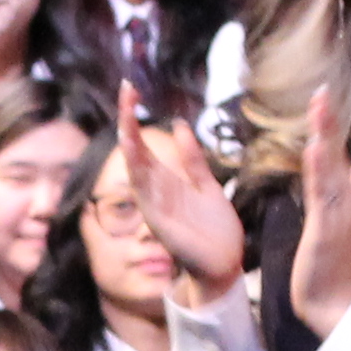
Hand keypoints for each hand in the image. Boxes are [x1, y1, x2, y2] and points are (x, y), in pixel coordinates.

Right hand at [120, 87, 246, 300]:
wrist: (224, 264)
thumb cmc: (214, 228)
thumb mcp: (206, 184)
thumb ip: (192, 158)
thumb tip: (178, 125)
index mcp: (166, 181)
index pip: (143, 143)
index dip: (135, 116)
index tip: (131, 88)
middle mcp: (154, 191)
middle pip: (133, 149)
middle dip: (128, 119)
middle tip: (126, 87)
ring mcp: (155, 206)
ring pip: (136, 168)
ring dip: (130, 141)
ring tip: (126, 113)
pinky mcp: (160, 221)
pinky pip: (146, 192)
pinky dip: (138, 171)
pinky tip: (134, 150)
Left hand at [285, 80, 350, 340]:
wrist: (332, 304)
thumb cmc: (332, 265)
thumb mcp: (340, 224)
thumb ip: (347, 196)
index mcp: (348, 199)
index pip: (338, 156)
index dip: (330, 127)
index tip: (323, 98)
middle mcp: (348, 201)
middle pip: (337, 154)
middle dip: (328, 122)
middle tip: (321, 91)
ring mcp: (340, 214)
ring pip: (331, 168)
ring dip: (325, 138)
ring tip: (318, 108)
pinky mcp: (328, 229)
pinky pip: (322, 195)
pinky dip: (320, 172)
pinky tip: (314, 150)